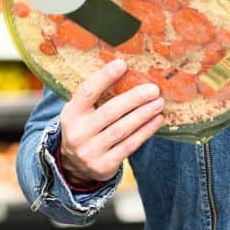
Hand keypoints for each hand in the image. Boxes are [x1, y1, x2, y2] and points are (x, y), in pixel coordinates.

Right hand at [58, 59, 164, 183]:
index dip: (104, 77)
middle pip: (110, 112)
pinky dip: (145, 131)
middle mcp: (78, 133)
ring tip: (159, 103)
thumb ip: (97, 97)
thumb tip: (127, 70)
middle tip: (153, 89)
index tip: (122, 64)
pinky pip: (129, 145)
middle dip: (134, 99)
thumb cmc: (85, 129)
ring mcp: (90, 151)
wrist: (73, 166)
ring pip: (121, 129)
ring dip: (143, 115)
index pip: (87, 91)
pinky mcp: (103, 165)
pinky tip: (156, 120)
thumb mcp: (81, 113)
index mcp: (71, 114)